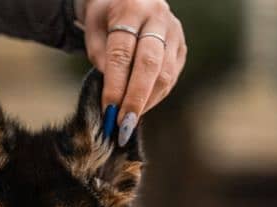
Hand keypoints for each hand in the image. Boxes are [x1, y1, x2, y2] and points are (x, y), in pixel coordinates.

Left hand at [80, 0, 186, 144]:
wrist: (131, 0)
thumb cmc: (107, 18)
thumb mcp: (94, 29)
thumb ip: (100, 57)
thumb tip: (114, 94)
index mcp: (132, 8)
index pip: (122, 53)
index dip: (115, 85)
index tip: (107, 110)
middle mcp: (158, 18)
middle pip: (149, 64)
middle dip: (135, 99)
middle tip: (123, 125)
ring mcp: (174, 33)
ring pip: (164, 74)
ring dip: (146, 103)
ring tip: (129, 122)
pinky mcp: (181, 48)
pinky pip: (170, 79)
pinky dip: (154, 98)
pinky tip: (140, 109)